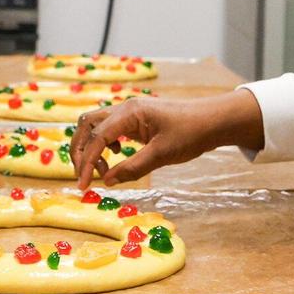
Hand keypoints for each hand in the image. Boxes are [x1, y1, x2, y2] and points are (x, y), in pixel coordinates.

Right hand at [70, 90, 265, 191]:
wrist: (213, 120)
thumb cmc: (191, 133)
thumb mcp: (162, 155)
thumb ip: (133, 168)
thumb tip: (107, 181)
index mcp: (129, 113)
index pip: (97, 138)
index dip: (86, 162)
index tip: (83, 185)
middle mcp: (125, 108)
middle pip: (87, 125)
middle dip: (80, 151)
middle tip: (83, 177)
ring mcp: (129, 112)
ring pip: (96, 126)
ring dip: (91, 147)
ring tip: (101, 170)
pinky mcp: (136, 120)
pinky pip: (109, 128)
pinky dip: (103, 144)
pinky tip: (114, 156)